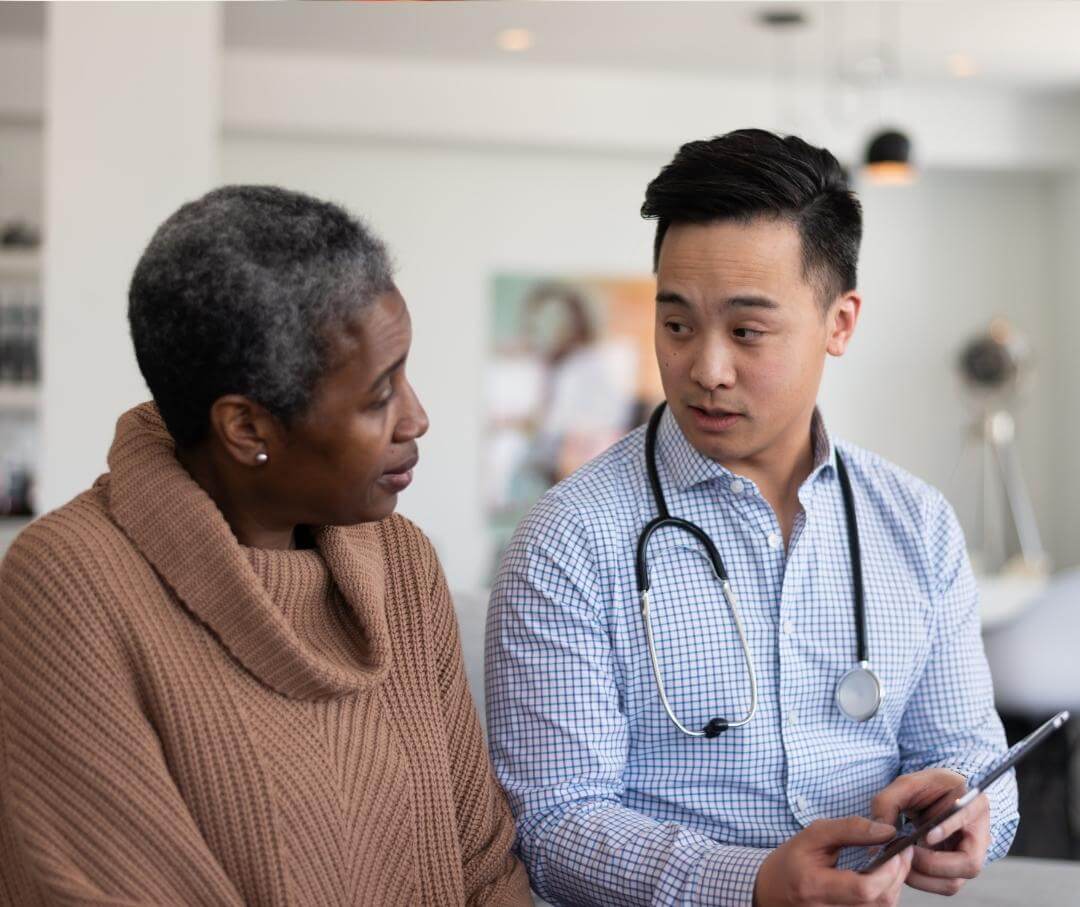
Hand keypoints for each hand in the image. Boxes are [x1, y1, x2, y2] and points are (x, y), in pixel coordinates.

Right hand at [753, 817, 913, 905]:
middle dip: (899, 873)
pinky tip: (883, 878)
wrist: (772, 892)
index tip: (897, 847)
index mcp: (814, 886)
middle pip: (881, 901)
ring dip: (895, 884)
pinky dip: (886, 894)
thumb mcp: (812, 836)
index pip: (864, 888)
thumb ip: (849, 829)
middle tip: (903, 850)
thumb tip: (886, 830)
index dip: (888, 869)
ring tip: (894, 861)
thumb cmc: (790, 862)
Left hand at [870, 768, 990, 895]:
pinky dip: (920, 880)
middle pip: (968, 863)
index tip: (926, 836)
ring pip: (954, 881)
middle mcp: (980, 835)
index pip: (968, 818)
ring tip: (899, 859)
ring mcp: (970, 857)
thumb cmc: (923, 788)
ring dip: (922, 877)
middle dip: (931, 863)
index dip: (949, 829)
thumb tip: (882, 834)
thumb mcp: (904, 785)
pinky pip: (942, 885)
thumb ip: (888, 802)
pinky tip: (903, 864)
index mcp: (973, 803)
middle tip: (904, 852)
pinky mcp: (957, 871)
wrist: (935, 798)